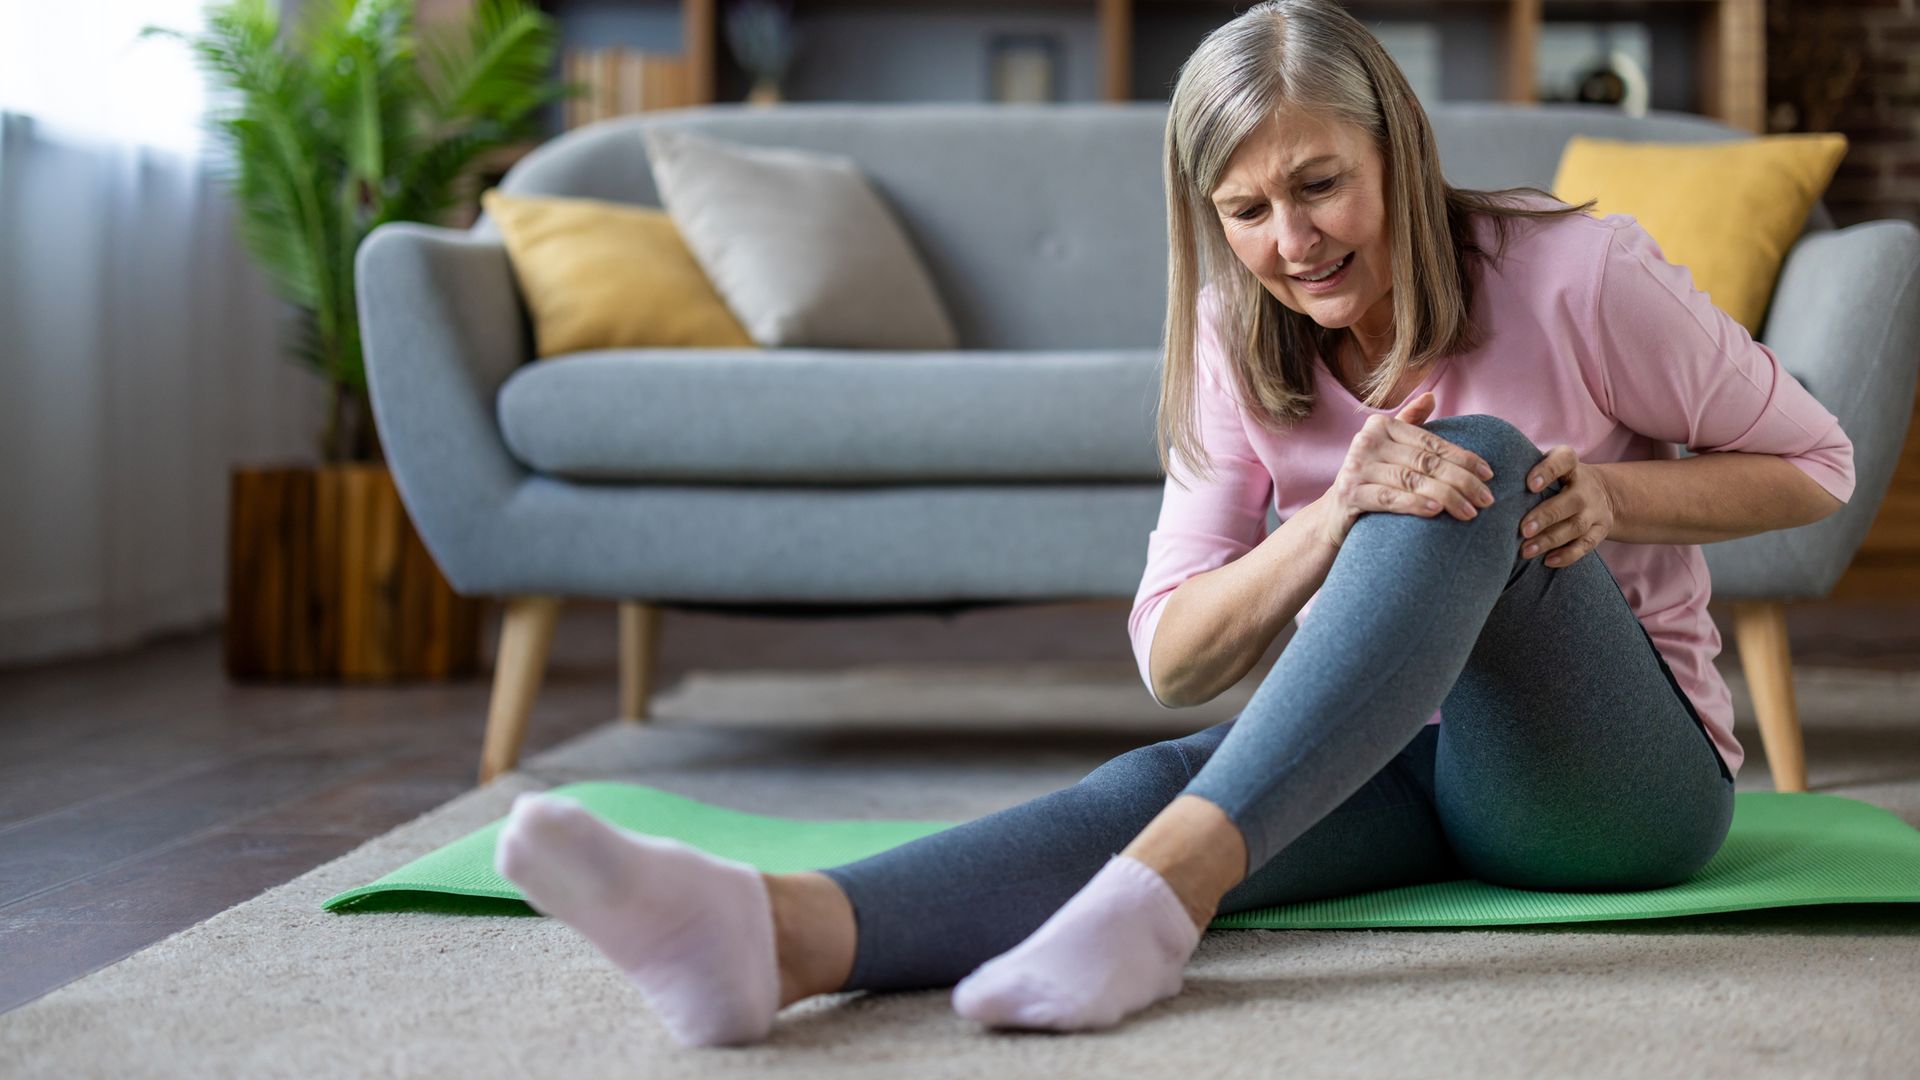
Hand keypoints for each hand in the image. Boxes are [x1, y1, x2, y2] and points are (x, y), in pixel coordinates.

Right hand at [1315, 390, 1498, 551]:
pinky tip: (1437, 512)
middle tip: (1487, 499)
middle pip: (1425, 462)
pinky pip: (1389, 498)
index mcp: (1380, 426)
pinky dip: (1415, 504)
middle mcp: (1366, 441)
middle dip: (1462, 481)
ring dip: (1446, 496)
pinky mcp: (1349, 493)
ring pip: (1411, 480)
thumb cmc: (1372, 479)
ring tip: (1470, 511)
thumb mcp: (1389, 448)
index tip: (1489, 474)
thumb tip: (1431, 395)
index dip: (1463, 458)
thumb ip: (1410, 423)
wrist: (1335, 514)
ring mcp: (1355, 467)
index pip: (1431, 442)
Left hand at [1517, 446, 1616, 567]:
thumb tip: (1480, 482)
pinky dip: (1567, 555)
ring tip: (1526, 550)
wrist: (1600, 492)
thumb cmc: (1556, 480)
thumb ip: (1522, 470)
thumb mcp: (1546, 467)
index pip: (1564, 460)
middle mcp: (1586, 487)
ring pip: (1576, 526)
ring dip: (1550, 539)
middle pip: (1572, 500)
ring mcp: (1596, 510)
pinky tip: (1547, 561)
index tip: (1530, 485)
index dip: (1548, 471)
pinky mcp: (1601, 530)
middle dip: (1546, 516)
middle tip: (1522, 529)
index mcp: (1571, 465)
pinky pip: (1586, 545)